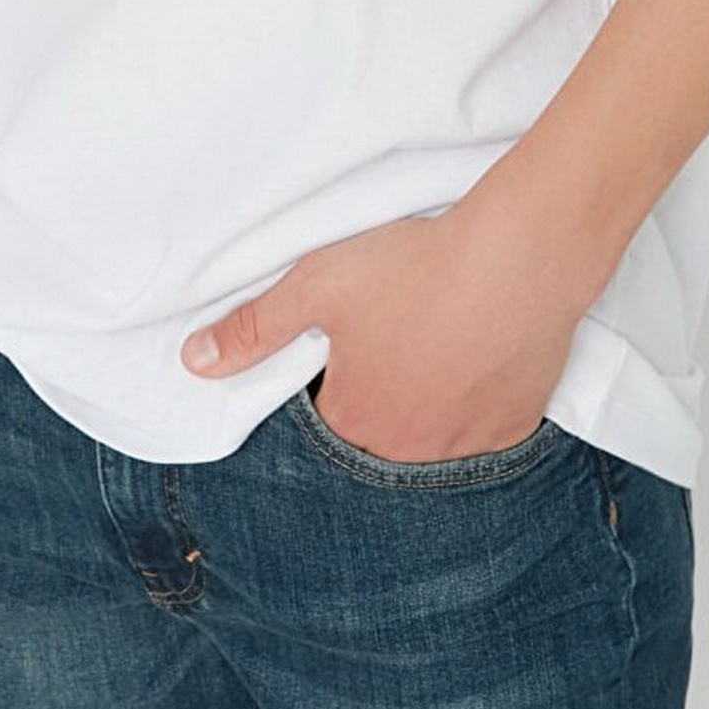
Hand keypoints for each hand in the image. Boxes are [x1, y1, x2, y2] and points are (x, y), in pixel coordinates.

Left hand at [178, 196, 586, 462]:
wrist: (516, 258)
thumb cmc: (413, 269)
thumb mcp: (316, 285)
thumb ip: (253, 329)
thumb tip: (192, 363)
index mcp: (354, 420)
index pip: (327, 420)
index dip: (333, 380)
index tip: (351, 343)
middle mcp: (407, 450)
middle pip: (381, 433)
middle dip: (381, 395)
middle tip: (399, 336)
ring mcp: (466, 447)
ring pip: (434, 436)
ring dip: (430, 403)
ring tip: (438, 341)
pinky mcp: (514, 429)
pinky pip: (485, 431)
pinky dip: (478, 402)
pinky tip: (478, 358)